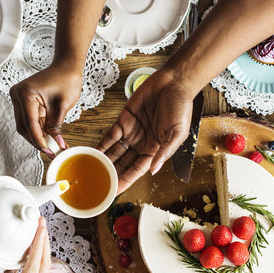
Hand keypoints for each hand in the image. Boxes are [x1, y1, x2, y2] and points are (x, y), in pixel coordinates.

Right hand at [0, 219, 50, 272]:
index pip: (33, 267)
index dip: (37, 245)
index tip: (39, 229)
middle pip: (44, 263)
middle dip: (44, 241)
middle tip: (42, 222)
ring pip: (45, 269)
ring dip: (43, 249)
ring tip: (40, 232)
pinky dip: (40, 261)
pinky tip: (35, 256)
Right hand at [11, 59, 82, 155]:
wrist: (66, 66)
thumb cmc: (67, 79)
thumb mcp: (64, 105)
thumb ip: (57, 126)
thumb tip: (56, 145)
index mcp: (26, 94)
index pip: (30, 124)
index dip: (40, 140)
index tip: (49, 151)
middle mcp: (17, 95)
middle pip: (24, 127)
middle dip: (38, 141)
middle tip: (52, 152)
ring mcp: (18, 98)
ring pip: (25, 126)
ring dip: (38, 137)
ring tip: (53, 146)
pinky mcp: (23, 101)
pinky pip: (29, 120)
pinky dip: (39, 129)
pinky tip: (50, 138)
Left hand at [96, 68, 192, 192]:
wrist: (174, 81)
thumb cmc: (182, 106)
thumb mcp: (178, 132)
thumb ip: (165, 152)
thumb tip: (153, 171)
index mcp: (156, 149)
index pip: (138, 169)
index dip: (126, 180)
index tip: (114, 190)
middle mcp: (143, 143)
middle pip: (124, 163)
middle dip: (112, 173)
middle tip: (98, 184)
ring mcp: (133, 131)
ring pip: (115, 151)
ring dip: (104, 160)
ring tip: (92, 171)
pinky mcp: (124, 119)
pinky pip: (110, 135)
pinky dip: (102, 144)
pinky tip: (92, 152)